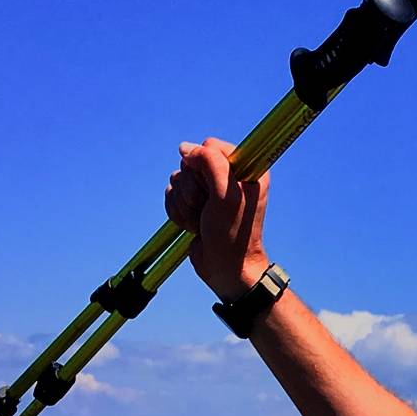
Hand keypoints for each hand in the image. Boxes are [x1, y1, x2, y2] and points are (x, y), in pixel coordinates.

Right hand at [164, 137, 270, 300]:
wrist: (226, 268)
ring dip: (185, 204)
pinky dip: (178, 212)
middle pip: (190, 164)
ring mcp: (208, 191)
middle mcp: (227, 176)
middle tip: (208, 208)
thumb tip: (184, 149)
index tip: (214, 189)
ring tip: (202, 221)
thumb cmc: (233, 233)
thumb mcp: (225, 192)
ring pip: (178, 180)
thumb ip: (208, 161)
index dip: (204, 166)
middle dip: (193, 189)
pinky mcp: (193, 205)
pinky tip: (193, 226)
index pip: (210, 146)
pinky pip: (172, 195)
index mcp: (244, 168)